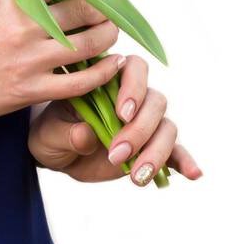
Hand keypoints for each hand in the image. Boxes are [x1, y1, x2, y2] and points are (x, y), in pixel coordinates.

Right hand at [0, 0, 127, 126]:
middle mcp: (25, 25)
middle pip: (83, 9)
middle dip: (103, 9)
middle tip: (109, 11)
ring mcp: (29, 59)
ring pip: (88, 44)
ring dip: (107, 37)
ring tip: (111, 34)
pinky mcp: (30, 89)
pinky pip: (79, 83)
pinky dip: (102, 73)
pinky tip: (112, 66)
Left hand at [27, 54, 203, 183]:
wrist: (58, 155)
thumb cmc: (52, 132)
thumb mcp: (50, 133)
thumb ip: (67, 132)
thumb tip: (86, 135)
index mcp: (107, 78)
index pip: (133, 68)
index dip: (134, 87)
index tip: (121, 113)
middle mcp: (133, 96)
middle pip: (155, 100)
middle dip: (139, 129)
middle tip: (116, 154)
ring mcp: (145, 122)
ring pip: (167, 126)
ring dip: (156, 151)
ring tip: (136, 176)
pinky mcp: (152, 147)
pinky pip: (176, 151)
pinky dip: (185, 161)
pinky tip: (192, 173)